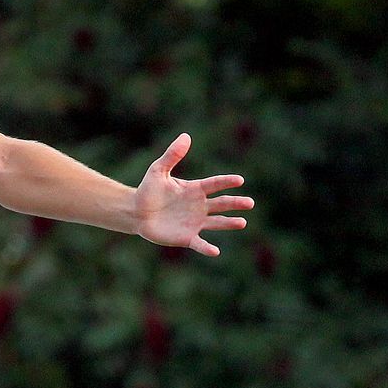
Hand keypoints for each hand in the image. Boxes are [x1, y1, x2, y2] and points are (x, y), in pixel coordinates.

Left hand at [134, 132, 253, 255]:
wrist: (137, 212)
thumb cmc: (148, 190)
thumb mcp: (158, 170)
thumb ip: (173, 155)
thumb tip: (186, 136)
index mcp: (195, 189)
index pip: (215, 184)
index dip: (227, 182)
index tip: (240, 180)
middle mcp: (199, 206)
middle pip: (222, 204)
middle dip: (236, 203)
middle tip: (250, 203)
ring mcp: (195, 222)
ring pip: (217, 223)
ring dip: (229, 223)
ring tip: (242, 222)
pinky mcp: (187, 237)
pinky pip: (200, 243)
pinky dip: (207, 248)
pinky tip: (216, 251)